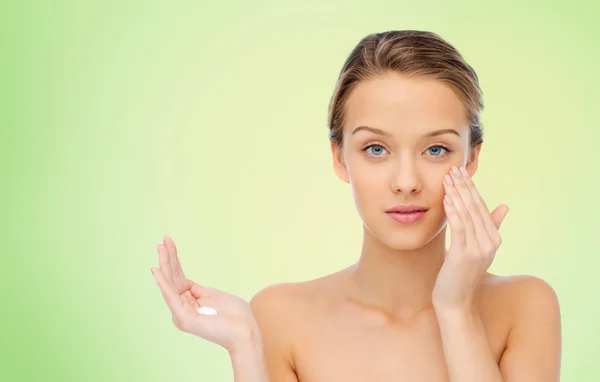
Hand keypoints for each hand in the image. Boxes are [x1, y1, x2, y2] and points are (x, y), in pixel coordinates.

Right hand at [151, 236, 259, 353]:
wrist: (245, 331)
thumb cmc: (234, 315)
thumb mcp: (213, 295)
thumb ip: (197, 290)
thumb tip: (186, 283)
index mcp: (189, 302)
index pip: (178, 277)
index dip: (174, 259)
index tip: (169, 242)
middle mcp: (182, 309)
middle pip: (172, 279)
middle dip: (167, 258)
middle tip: (163, 240)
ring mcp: (182, 315)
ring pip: (170, 285)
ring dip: (165, 264)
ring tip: (160, 247)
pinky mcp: (185, 319)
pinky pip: (172, 297)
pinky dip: (164, 284)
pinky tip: (157, 271)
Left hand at [432, 166, 508, 311]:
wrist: (455, 302)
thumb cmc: (460, 275)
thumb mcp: (476, 249)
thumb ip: (489, 228)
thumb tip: (504, 206)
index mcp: (493, 239)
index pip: (482, 207)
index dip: (471, 188)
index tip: (461, 172)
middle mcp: (489, 243)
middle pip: (476, 208)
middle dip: (464, 187)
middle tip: (454, 169)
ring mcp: (478, 249)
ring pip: (468, 215)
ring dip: (457, 195)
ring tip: (448, 179)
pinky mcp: (464, 255)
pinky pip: (460, 228)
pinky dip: (454, 212)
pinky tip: (447, 199)